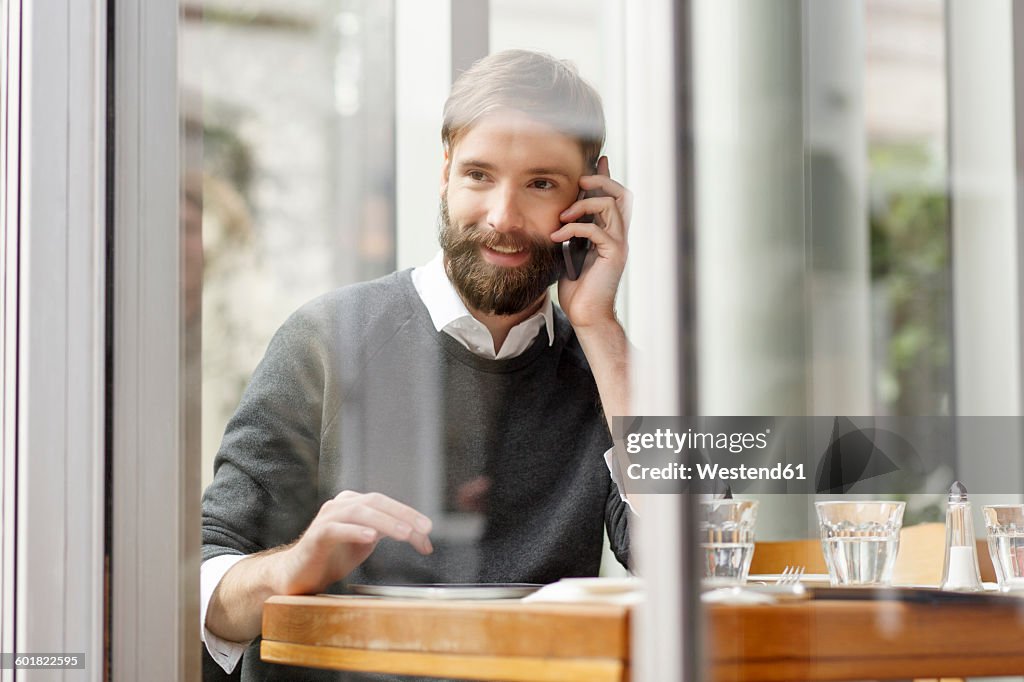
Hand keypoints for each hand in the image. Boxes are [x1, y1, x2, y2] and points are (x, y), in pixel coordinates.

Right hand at [275, 490, 432, 594]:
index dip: (409, 515)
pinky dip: (355, 531)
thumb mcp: (368, 543)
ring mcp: (327, 518)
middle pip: (376, 502)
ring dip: (385, 522)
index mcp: (354, 503)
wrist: (299, 574)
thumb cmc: (334, 556)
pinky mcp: (316, 536)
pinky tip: (371, 537)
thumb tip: (425, 540)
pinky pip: (336, 529)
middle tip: (423, 528)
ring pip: (359, 513)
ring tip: (405, 533)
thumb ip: (391, 534)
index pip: (386, 503)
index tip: (427, 531)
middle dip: (402, 515)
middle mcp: (341, 505)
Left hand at [551, 156, 632, 328]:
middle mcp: (619, 235)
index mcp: (610, 232)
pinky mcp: (613, 255)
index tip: (598, 160)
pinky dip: (574, 228)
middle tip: (580, 181)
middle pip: (622, 194)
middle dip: (601, 181)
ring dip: (585, 204)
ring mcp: (619, 244)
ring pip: (612, 206)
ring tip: (563, 214)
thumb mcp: (570, 253)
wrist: (587, 315)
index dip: (606, 177)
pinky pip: (596, 230)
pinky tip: (557, 236)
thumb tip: (560, 214)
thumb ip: (571, 233)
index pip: (614, 197)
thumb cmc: (577, 288)